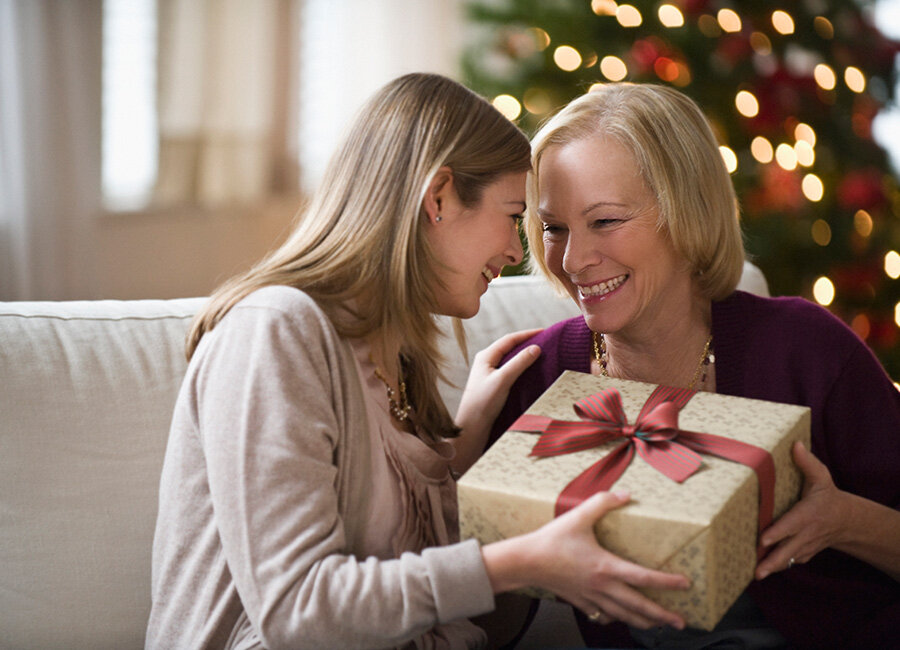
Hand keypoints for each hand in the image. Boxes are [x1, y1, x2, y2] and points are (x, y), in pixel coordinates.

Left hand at [451, 329, 541, 472]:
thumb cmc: (483, 403)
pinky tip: (531, 370)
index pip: (509, 339)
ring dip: (525, 354)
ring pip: (510, 358)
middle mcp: (486, 362)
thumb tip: (536, 347)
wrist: (472, 426)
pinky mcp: (493, 384)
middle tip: (546, 340)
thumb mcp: (503, 380)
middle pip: (510, 346)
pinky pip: (510, 369)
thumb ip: (519, 363)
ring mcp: (489, 373)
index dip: (527, 334)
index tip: (545, 331)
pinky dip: (522, 366)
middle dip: (527, 342)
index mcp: (485, 356)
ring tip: (541, 353)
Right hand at [484, 491, 689, 630]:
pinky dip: (615, 619)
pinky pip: (602, 615)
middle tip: (680, 621)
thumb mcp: (579, 516)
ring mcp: (591, 597)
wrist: (526, 562)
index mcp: (606, 566)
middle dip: (662, 615)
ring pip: (623, 615)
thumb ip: (603, 502)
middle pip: (638, 606)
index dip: (666, 582)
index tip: (684, 584)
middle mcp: (602, 586)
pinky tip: (620, 618)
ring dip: (643, 622)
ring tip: (658, 626)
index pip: (643, 577)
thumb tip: (625, 493)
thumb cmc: (551, 540)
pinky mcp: (580, 601)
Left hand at [755, 441, 853, 579]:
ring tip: (756, 575)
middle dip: (772, 561)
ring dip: (774, 568)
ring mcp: (806, 545)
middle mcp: (807, 532)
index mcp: (808, 513)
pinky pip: (791, 561)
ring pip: (789, 559)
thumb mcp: (821, 477)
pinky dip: (779, 567)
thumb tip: (796, 444)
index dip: (778, 532)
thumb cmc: (827, 496)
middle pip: (788, 549)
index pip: (791, 524)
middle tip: (757, 571)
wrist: (846, 520)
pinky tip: (765, 571)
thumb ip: (807, 463)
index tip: (763, 539)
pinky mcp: (804, 552)